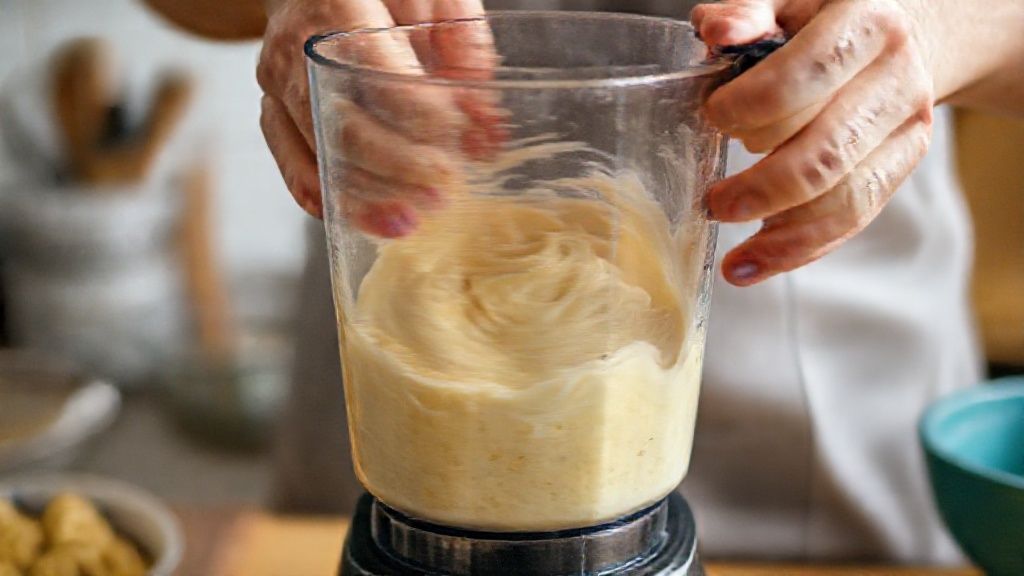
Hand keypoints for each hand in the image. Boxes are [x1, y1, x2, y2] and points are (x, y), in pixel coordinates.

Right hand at [256, 0, 501, 232]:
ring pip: (318, 154)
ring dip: (367, 195)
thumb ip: (465, 48)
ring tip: (411, 218)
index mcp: (338, 8)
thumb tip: (485, 124)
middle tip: (443, 189)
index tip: (459, 141)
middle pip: (344, 126)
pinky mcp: (274, 111)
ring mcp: (279, 82)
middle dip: (398, 167)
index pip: (380, 76)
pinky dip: (330, 198)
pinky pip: (294, 165)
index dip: (423, 117)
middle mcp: (298, 48)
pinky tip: (364, 217)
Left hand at [692, 0, 938, 285]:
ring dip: (782, 234)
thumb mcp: (787, 2)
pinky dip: (801, 248)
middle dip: (763, 187)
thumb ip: (749, 13)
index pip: (808, 74)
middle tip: (714, 203)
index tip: (712, 120)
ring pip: (846, 196)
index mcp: (865, 22)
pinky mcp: (903, 165)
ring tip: (734, 259)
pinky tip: (758, 264)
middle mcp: (896, 76)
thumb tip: (717, 33)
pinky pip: (854, 217)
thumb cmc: (821, 19)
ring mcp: (907, 126)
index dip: (752, 105)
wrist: (903, 29)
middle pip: (828, 149)